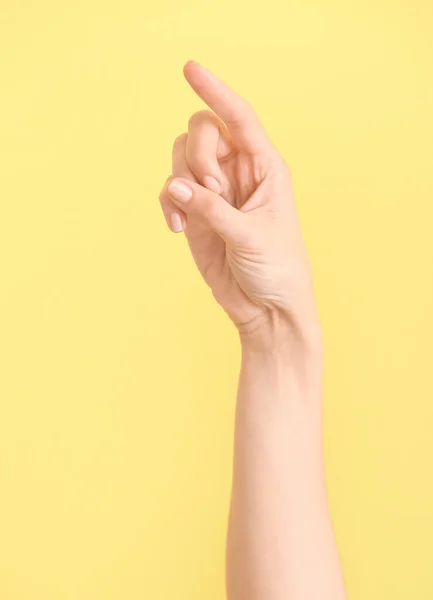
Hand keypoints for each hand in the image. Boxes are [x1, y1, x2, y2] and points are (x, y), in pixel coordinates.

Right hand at [159, 61, 320, 346]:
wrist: (265, 308)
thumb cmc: (276, 269)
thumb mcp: (251, 236)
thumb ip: (212, 209)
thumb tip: (175, 186)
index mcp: (265, 168)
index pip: (239, 117)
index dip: (215, 91)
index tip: (189, 68)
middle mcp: (238, 173)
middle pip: (202, 131)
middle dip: (199, 156)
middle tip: (212, 191)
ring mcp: (214, 192)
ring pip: (181, 158)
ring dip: (181, 181)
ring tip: (195, 215)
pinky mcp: (195, 213)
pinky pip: (170, 190)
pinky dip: (168, 203)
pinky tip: (179, 229)